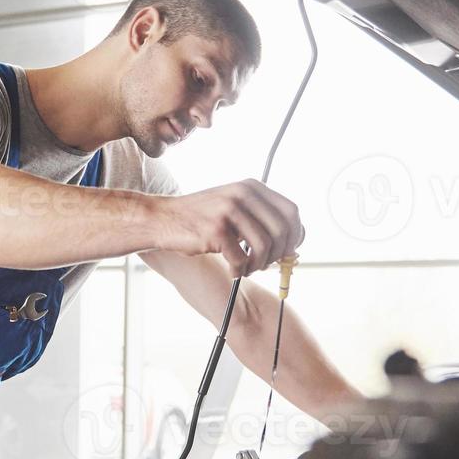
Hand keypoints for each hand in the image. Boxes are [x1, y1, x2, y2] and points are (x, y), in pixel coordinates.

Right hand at [151, 179, 304, 277]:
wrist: (163, 218)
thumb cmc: (201, 218)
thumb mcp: (234, 207)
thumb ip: (261, 219)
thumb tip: (293, 244)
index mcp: (251, 187)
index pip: (291, 212)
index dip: (295, 235)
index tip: (288, 250)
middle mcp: (242, 194)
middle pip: (282, 231)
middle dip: (278, 254)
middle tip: (265, 264)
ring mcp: (228, 210)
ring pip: (264, 247)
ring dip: (259, 265)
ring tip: (247, 269)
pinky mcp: (215, 230)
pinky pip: (241, 259)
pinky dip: (240, 271)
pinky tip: (232, 270)